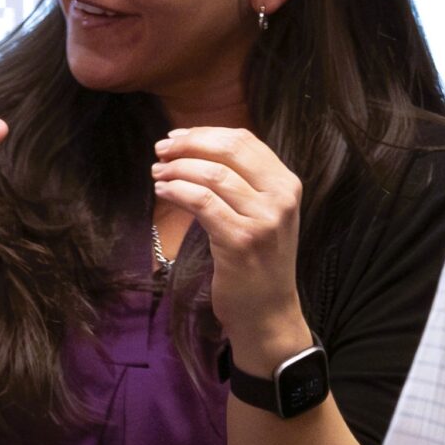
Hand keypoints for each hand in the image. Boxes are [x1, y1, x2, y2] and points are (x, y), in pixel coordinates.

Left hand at [150, 126, 307, 367]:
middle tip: (161, 150)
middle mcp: (280, 197)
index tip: (176, 137)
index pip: (244, 140)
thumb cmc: (257, 261)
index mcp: (287, 183)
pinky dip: (177, 191)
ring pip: (212, 174)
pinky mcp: (241, 240)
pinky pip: (202, 202)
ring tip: (157, 174)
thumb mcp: (263, 214)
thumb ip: (244, 181)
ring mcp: (263, 219)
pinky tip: (163, 191)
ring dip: (177, 169)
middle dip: (188, 145)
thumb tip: (197, 146)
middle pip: (228, 151)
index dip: (204, 133)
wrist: (268, 312)